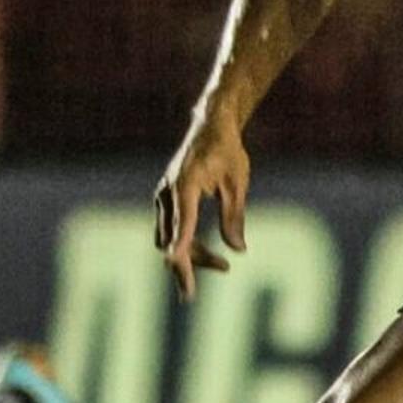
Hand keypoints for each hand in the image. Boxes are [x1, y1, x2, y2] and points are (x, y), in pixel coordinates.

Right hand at [154, 115, 251, 300]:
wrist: (210, 128)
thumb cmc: (227, 152)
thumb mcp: (237, 183)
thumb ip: (235, 216)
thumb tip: (239, 250)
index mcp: (186, 182)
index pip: (183, 219)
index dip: (181, 243)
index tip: (178, 263)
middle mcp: (167, 191)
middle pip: (170, 238)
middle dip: (189, 262)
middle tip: (218, 274)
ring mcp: (162, 197)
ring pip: (167, 239)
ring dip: (189, 256)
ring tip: (223, 266)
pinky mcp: (165, 201)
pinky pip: (169, 231)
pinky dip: (185, 244)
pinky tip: (207, 254)